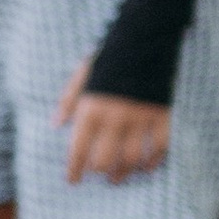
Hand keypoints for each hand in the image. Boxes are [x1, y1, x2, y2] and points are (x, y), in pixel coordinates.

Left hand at [54, 66, 172, 185]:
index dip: (74, 169)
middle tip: (99, 176)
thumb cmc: (109, 57)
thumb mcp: (82, 74)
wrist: (145, 37)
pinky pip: (160, 147)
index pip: (79, 149)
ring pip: (132, 158)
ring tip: (119, 178)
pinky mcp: (162, 114)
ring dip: (124, 172)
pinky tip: (147, 167)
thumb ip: (68, 100)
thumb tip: (56, 124)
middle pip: (105, 159)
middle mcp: (115, 117)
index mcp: (91, 108)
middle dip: (99, 172)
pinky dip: (153, 161)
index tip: (72, 180)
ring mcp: (140, 117)